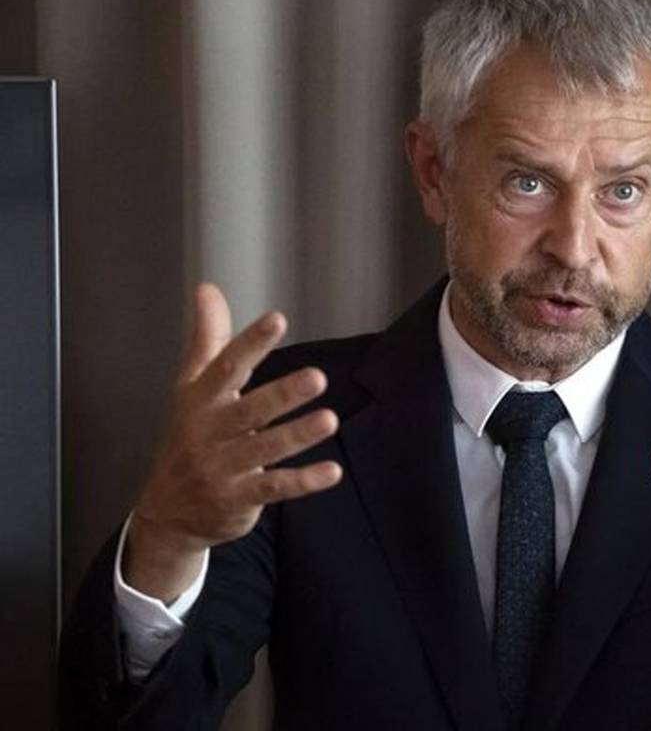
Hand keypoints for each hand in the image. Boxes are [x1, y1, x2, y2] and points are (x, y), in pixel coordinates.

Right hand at [123, 283, 341, 600]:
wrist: (165, 514)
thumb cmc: (188, 438)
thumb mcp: (192, 389)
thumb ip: (208, 340)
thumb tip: (207, 288)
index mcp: (199, 401)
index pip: (224, 367)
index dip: (250, 343)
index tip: (277, 319)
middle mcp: (207, 433)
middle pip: (247, 410)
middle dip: (282, 394)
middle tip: (318, 378)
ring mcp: (220, 468)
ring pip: (263, 449)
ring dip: (297, 435)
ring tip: (330, 419)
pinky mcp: (237, 499)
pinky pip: (274, 488)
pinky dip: (303, 481)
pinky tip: (332, 471)